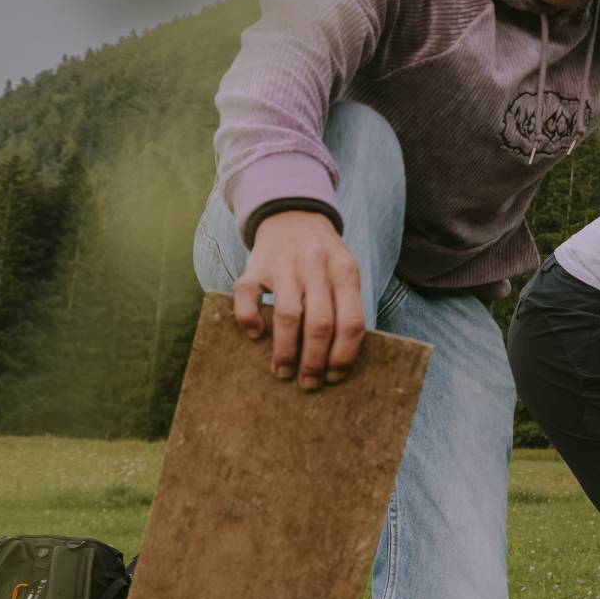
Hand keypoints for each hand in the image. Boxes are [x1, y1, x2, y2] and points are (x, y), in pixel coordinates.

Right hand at [237, 210, 364, 389]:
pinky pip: (247, 296)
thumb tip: (339, 358)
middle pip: (320, 324)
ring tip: (284, 372)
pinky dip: (249, 319)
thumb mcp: (345, 272)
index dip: (344, 355)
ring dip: (285, 350)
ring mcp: (284, 265)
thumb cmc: (323, 258)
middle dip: (315, 361)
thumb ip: (345, 306)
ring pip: (288, 315)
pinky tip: (255, 336)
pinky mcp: (255, 266)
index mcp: (345, 272)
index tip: (335, 377)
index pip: (351, 322)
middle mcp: (316, 267)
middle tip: (308, 383)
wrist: (293, 214)